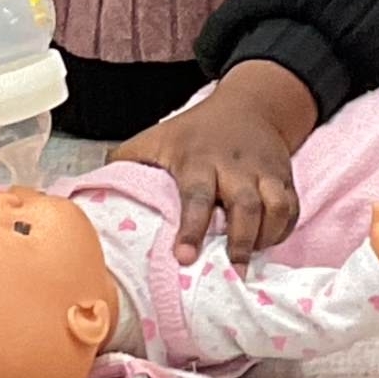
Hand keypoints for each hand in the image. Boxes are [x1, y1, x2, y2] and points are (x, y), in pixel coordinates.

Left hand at [110, 61, 316, 271]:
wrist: (250, 105)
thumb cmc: (194, 132)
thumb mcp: (157, 137)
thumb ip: (127, 162)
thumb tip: (87, 193)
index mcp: (198, 159)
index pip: (196, 195)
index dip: (191, 228)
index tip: (183, 258)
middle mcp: (233, 166)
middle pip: (244, 205)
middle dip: (240, 241)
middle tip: (232, 272)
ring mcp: (263, 172)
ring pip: (275, 207)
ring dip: (265, 238)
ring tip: (249, 262)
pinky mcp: (284, 178)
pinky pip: (292, 209)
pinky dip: (284, 230)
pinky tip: (267, 245)